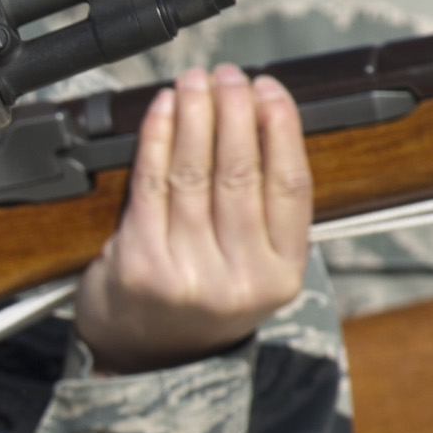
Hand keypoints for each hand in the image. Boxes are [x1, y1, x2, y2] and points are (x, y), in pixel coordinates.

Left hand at [72, 64, 311, 375]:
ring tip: (196, 82)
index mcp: (281, 276)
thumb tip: (262, 117)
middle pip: (241, 174)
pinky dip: (157, 139)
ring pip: (195, 174)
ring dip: (195, 116)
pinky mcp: (141, 264)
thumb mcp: (252, 268)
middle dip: (234, 112)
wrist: (145, 357)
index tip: (270, 89)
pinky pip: (151, 185)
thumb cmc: (200, 298)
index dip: (281, 128)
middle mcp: (239, 279)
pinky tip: (162, 111)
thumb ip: (264, 210)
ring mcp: (188, 274)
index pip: (290, 186)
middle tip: (229, 75)